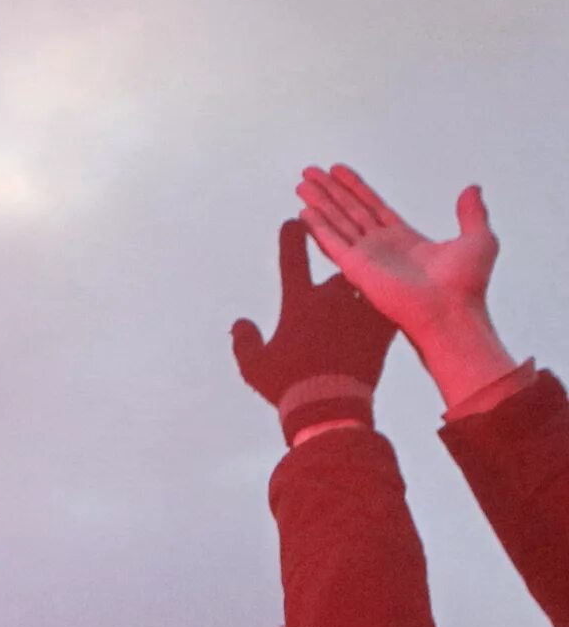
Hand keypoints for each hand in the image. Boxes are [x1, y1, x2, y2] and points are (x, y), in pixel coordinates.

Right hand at [230, 218, 395, 441]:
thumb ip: (245, 341)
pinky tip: (386, 312)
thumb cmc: (288, 385)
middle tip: (333, 294)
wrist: (328, 404)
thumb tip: (239, 324)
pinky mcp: (382, 327)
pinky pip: (385, 308)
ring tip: (360, 302)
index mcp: (299, 303)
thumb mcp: (254, 365)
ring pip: (364, 288)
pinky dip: (383, 310)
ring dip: (361, 293)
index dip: (292, 239)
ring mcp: (359, 311)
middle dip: (336, 280)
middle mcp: (331, 299)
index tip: (294, 221)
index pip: (293, 260)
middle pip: (337, 273)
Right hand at [297, 167, 518, 410]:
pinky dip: (318, 227)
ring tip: (302, 184)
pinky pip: (333, 243)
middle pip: (349, 211)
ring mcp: (367, 258)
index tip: (338, 172)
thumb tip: (472, 189)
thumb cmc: (466, 285)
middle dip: (329, 191)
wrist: (452, 311)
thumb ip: (471, 213)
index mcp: (406, 239)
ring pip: (337, 222)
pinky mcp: (357, 269)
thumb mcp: (479, 239)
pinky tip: (306, 211)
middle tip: (310, 172)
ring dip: (319, 202)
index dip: (356, 187)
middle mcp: (382, 247)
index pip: (374, 206)